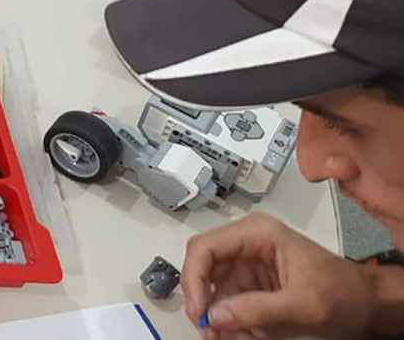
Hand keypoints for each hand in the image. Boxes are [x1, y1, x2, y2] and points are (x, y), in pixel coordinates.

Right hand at [184, 214, 383, 339]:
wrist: (369, 306)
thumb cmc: (346, 294)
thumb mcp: (303, 305)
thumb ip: (258, 309)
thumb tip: (215, 315)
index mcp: (257, 234)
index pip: (205, 248)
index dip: (194, 279)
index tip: (199, 312)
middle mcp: (247, 245)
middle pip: (204, 270)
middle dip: (205, 303)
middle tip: (210, 333)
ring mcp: (248, 265)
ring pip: (213, 292)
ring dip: (219, 319)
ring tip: (233, 339)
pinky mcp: (253, 286)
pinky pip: (229, 304)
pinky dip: (231, 323)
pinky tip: (244, 335)